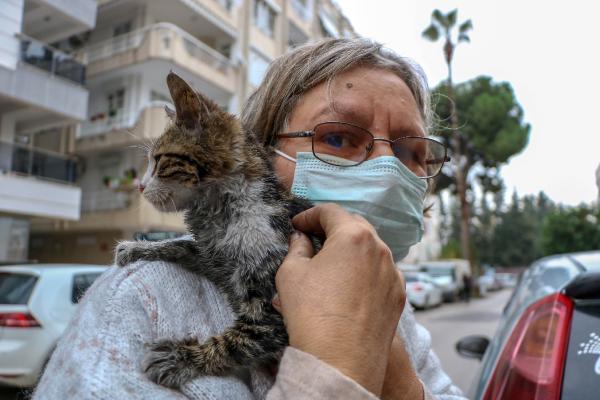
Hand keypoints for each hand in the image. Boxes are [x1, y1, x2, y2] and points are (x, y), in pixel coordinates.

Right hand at [274, 204, 405, 396]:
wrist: (341, 361)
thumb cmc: (313, 314)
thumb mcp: (291, 273)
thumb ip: (297, 248)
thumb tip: (301, 239)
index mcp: (353, 236)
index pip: (330, 212)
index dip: (310, 215)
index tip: (298, 224)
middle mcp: (380, 249)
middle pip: (355, 226)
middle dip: (334, 228)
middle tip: (314, 238)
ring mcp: (393, 273)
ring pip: (372, 250)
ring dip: (352, 250)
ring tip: (332, 263)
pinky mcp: (398, 295)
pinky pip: (381, 273)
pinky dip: (366, 271)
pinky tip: (350, 285)